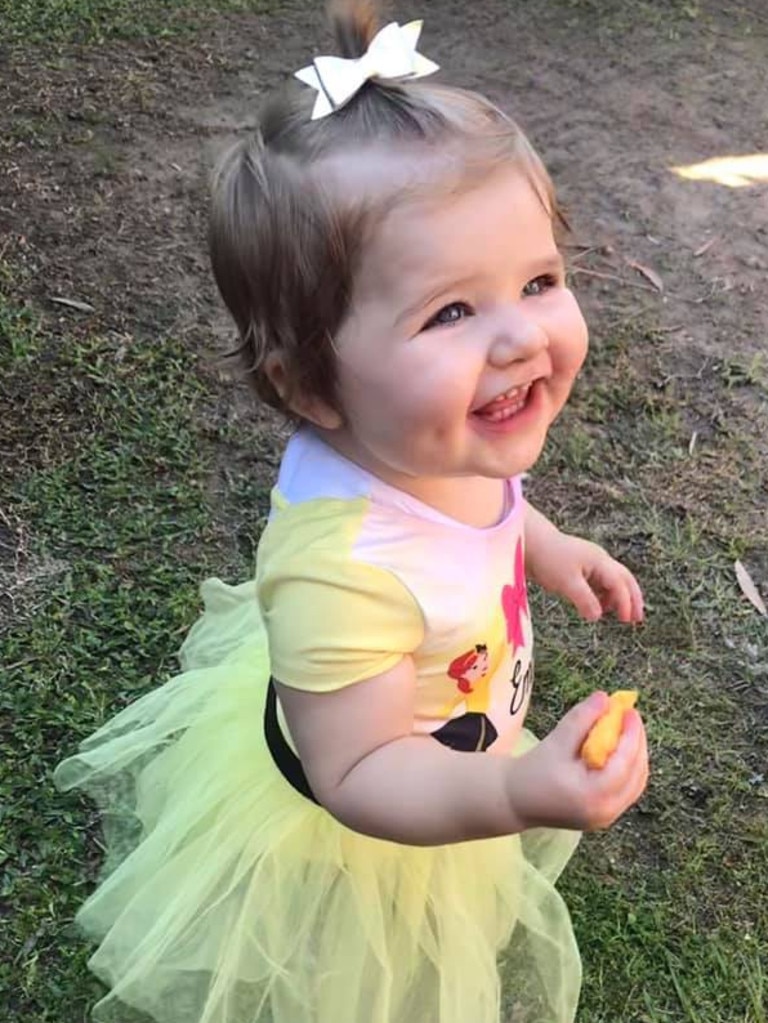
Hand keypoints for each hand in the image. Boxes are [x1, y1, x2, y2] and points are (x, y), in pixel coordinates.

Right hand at [507, 692, 648, 831]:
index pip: (625, 763)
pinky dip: (628, 769)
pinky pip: (627, 791)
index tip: (629, 710)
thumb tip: (604, 698)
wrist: (515, 801)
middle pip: (636, 775)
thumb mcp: (556, 741)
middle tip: (630, 717)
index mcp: (593, 795)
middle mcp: (606, 811)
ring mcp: (607, 818)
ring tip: (628, 730)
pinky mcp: (604, 816)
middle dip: (637, 743)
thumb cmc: (533, 771)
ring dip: (636, 756)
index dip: (632, 735)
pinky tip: (620, 750)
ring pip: (635, 784)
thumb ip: (581, 719)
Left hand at [530, 532, 643, 623]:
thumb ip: (585, 600)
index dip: (625, 602)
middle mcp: (599, 560)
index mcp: (599, 561)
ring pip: (613, 580)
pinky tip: (600, 606)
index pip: (619, 584)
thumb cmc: (548, 559)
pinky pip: (600, 581)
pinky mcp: (581, 567)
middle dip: (633, 598)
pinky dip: (605, 594)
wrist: (530, 542)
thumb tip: (598, 617)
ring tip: (619, 615)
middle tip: (637, 619)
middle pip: (624, 578)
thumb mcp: (567, 583)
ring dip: (619, 597)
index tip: (626, 620)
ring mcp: (591, 562)